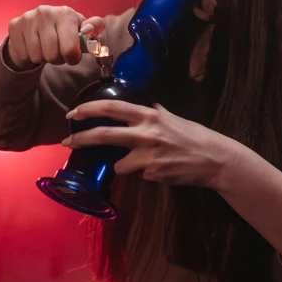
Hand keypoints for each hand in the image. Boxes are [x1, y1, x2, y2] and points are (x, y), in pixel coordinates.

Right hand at [7, 5, 104, 70]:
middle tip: (58, 53)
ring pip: (37, 56)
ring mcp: (28, 18)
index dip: (72, 58)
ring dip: (43, 58)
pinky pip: (24, 54)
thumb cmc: (63, 31)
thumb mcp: (80, 29)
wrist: (37, 27)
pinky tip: (32, 47)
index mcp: (65, 13)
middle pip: (52, 55)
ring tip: (45, 49)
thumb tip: (90, 30)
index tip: (73, 57)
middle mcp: (46, 12)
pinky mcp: (15, 25)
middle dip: (57, 59)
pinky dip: (29, 56)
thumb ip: (93, 28)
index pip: (70, 48)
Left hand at [62, 100, 238, 188]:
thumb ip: (154, 112)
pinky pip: (137, 175)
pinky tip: (159, 170)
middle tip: (66, 143)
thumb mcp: (172, 118)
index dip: (89, 109)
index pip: (112, 108)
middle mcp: (146, 133)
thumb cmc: (195, 137)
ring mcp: (148, 156)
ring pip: (119, 164)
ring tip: (142, 164)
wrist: (215, 160)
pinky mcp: (152, 175)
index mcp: (149, 116)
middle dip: (81, 139)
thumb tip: (142, 105)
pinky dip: (142, 174)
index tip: (73, 113)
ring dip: (124, 166)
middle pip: (103, 135)